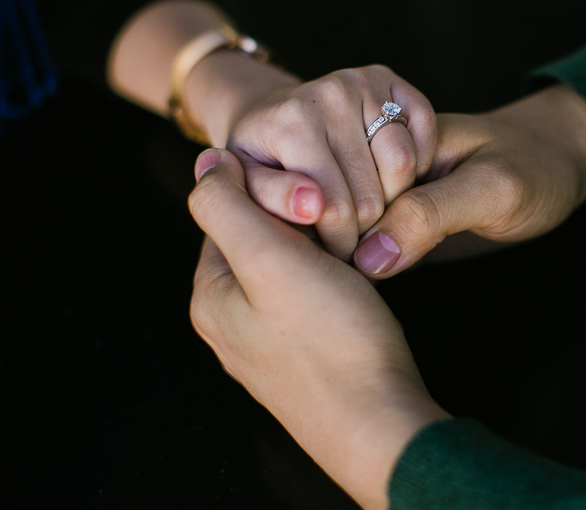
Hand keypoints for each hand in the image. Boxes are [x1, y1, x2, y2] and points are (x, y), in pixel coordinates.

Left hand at [188, 149, 448, 509]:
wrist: (379, 420)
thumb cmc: (332, 342)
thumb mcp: (270, 260)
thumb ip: (229, 208)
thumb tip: (206, 164)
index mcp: (211, 296)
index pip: (228, 214)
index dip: (273, 194)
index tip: (314, 197)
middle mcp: (230, 322)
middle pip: (258, 240)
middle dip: (299, 224)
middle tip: (340, 227)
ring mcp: (266, 343)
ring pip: (289, 268)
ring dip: (320, 250)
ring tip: (353, 255)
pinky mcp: (303, 355)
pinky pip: (310, 298)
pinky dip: (333, 280)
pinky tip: (357, 287)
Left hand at [189, 56, 435, 260]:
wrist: (268, 112)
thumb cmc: (261, 161)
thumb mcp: (248, 187)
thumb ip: (272, 200)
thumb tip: (311, 205)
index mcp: (292, 122)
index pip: (336, 209)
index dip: (339, 243)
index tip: (332, 252)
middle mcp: (330, 93)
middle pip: (373, 193)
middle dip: (365, 227)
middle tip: (352, 232)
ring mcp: (363, 80)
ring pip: (404, 164)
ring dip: (395, 197)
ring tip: (370, 206)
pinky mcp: (389, 78)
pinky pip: (426, 130)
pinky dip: (419, 161)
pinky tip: (391, 177)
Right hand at [352, 84, 585, 276]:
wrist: (563, 165)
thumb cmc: (535, 165)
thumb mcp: (491, 188)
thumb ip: (431, 215)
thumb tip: (369, 258)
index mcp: (394, 134)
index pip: (336, 181)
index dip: (331, 221)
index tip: (341, 256)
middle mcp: (382, 159)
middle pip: (328, 202)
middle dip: (329, 237)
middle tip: (347, 270)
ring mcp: (390, 189)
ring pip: (342, 224)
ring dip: (340, 252)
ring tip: (346, 279)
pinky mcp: (402, 219)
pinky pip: (367, 241)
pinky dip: (360, 259)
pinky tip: (358, 278)